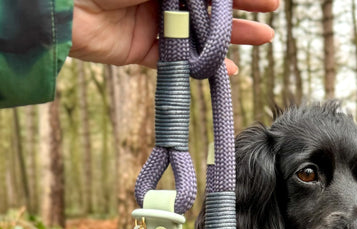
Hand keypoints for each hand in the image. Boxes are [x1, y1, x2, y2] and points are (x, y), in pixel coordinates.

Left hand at [70, 0, 277, 73]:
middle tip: (269, 12)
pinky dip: (203, 66)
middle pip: (208, 5)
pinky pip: (179, 60)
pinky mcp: (143, 49)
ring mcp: (153, 21)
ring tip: (262, 38)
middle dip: (240, 8)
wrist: (61, 5)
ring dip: (230, 37)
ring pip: (199, 32)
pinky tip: (228, 69)